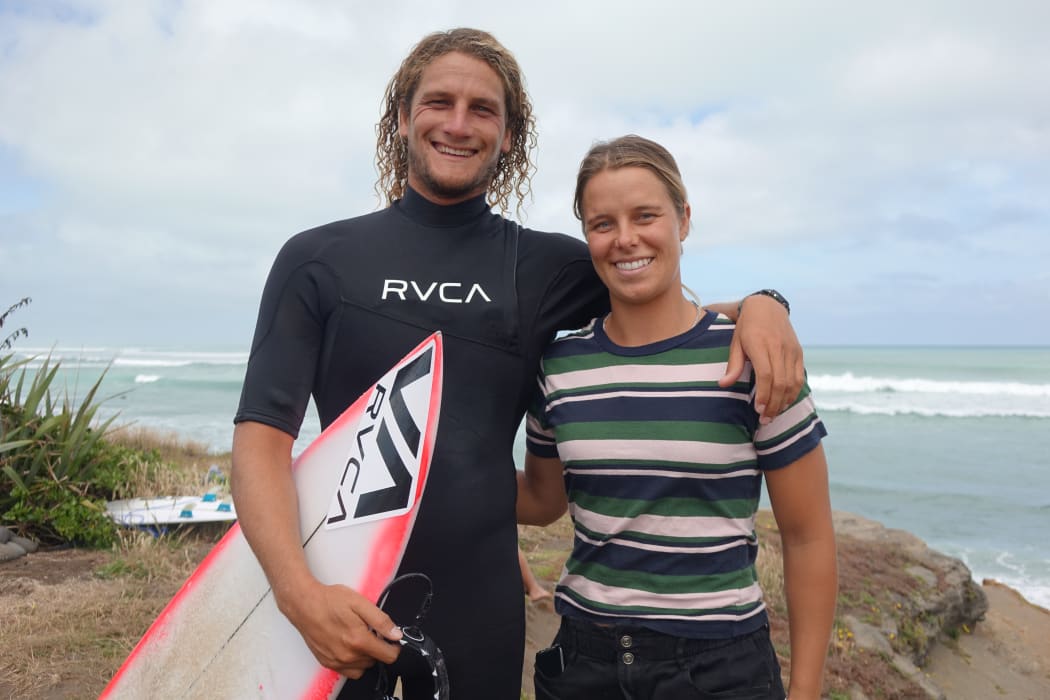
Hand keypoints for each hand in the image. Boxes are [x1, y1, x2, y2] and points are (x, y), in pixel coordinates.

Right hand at [278, 580, 402, 678]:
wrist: (304, 605)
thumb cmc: (329, 601)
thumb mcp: (360, 603)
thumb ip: (381, 621)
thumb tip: (396, 634)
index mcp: (358, 640)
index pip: (389, 656)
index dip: (394, 646)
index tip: (392, 638)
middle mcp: (347, 655)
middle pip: (376, 661)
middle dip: (378, 647)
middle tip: (370, 631)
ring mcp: (336, 661)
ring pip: (363, 667)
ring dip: (366, 655)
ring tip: (358, 636)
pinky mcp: (328, 663)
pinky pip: (349, 670)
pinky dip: (353, 661)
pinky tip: (349, 645)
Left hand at [718, 294, 803, 422]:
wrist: (767, 307)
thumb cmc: (746, 328)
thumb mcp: (735, 343)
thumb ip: (733, 365)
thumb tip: (723, 385)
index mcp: (759, 344)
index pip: (766, 374)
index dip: (764, 394)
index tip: (758, 409)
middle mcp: (778, 347)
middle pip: (780, 382)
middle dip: (774, 404)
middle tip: (765, 419)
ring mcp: (791, 350)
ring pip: (792, 382)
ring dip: (784, 402)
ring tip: (773, 414)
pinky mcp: (798, 352)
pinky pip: (799, 377)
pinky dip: (793, 392)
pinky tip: (784, 402)